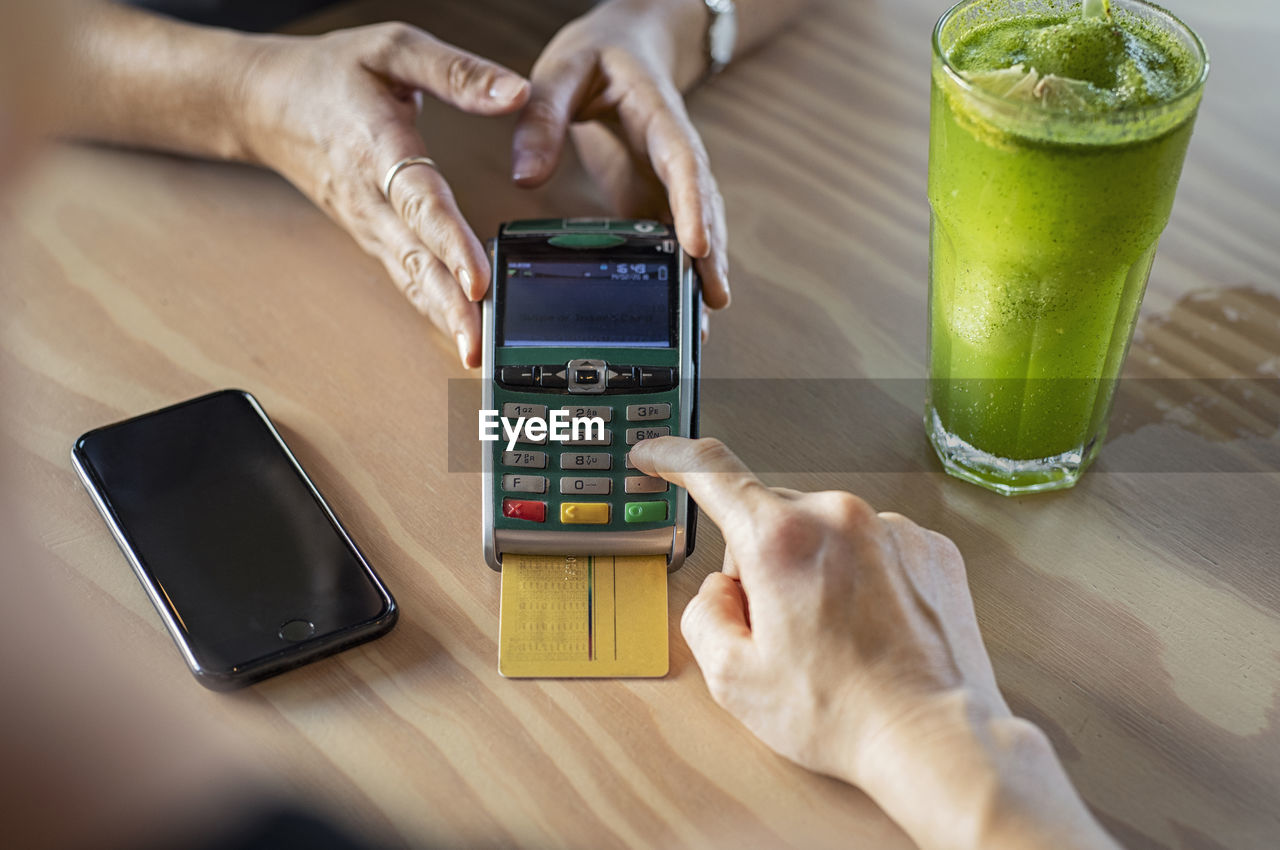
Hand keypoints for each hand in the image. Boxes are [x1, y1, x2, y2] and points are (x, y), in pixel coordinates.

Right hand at [236, 23, 530, 366]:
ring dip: (441, 317)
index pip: (419, 203)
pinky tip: (456, 330)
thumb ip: (457, 71)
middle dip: (449, 306)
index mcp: (377, 147)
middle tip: (480, 346)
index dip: (450, 243)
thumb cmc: (330, 73)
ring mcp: (366, 223)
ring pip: (409, 277)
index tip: (478, 281)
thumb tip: (517, 92)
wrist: (262, 102)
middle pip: (415, 259)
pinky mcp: (370, 236)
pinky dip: (429, 305)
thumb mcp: (393, 47)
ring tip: (475, 354)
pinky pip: (404, 275)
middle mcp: (369, 197)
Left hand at [511, 0, 729, 311]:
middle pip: (701, 208)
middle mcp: (673, 154)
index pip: (684, 162)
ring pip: (693, 230)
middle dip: (710, 257)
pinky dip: (675, 274)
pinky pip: (669, 238)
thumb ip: (542, 117)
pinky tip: (674, 311)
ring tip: (700, 326)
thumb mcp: (561, 69)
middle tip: (712, 302)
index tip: (699, 245)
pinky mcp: (654, 198)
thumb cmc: (596, 54)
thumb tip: (524, 176)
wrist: (624, 46)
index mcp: (659, 116)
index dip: (693, 205)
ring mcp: (667, 181)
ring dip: (699, 276)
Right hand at [631, 436, 1004, 777]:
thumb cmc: (845, 714)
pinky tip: (869, 632)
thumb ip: (704, 615)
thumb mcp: (732, 678)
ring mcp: (892, 529)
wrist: (935, 738)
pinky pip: (872, 548)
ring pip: (824, 535)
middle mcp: (839, 516)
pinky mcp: (930, 548)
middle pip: (770, 520)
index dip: (671, 455)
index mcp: (780, 538)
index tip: (655, 452)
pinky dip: (861, 580)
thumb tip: (721, 591)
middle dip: (761, 566)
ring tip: (836, 643)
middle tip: (780, 633)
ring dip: (814, 574)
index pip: (710, 470)